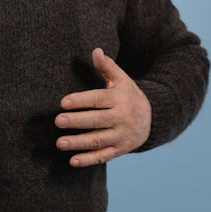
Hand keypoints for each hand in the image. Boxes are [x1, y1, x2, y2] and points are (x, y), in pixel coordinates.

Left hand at [54, 48, 150, 166]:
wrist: (153, 118)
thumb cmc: (128, 95)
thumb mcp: (121, 79)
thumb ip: (107, 67)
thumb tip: (95, 51)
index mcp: (119, 99)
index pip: (98, 100)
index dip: (80, 101)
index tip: (63, 102)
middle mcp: (122, 118)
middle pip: (97, 121)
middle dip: (77, 121)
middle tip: (58, 121)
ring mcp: (122, 136)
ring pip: (98, 140)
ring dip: (78, 143)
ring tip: (59, 143)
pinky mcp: (120, 149)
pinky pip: (104, 156)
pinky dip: (88, 160)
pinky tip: (72, 161)